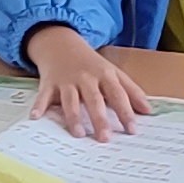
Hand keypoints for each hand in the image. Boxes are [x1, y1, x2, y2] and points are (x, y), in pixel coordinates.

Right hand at [27, 26, 148, 139]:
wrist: (62, 44)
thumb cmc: (92, 64)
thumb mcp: (114, 73)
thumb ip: (131, 91)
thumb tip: (148, 110)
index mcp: (105, 75)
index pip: (118, 95)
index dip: (125, 112)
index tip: (132, 130)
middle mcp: (86, 78)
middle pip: (94, 100)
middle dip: (100, 119)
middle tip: (105, 138)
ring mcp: (66, 81)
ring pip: (70, 100)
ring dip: (73, 117)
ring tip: (78, 134)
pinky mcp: (49, 83)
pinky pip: (43, 95)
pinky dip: (39, 105)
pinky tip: (36, 116)